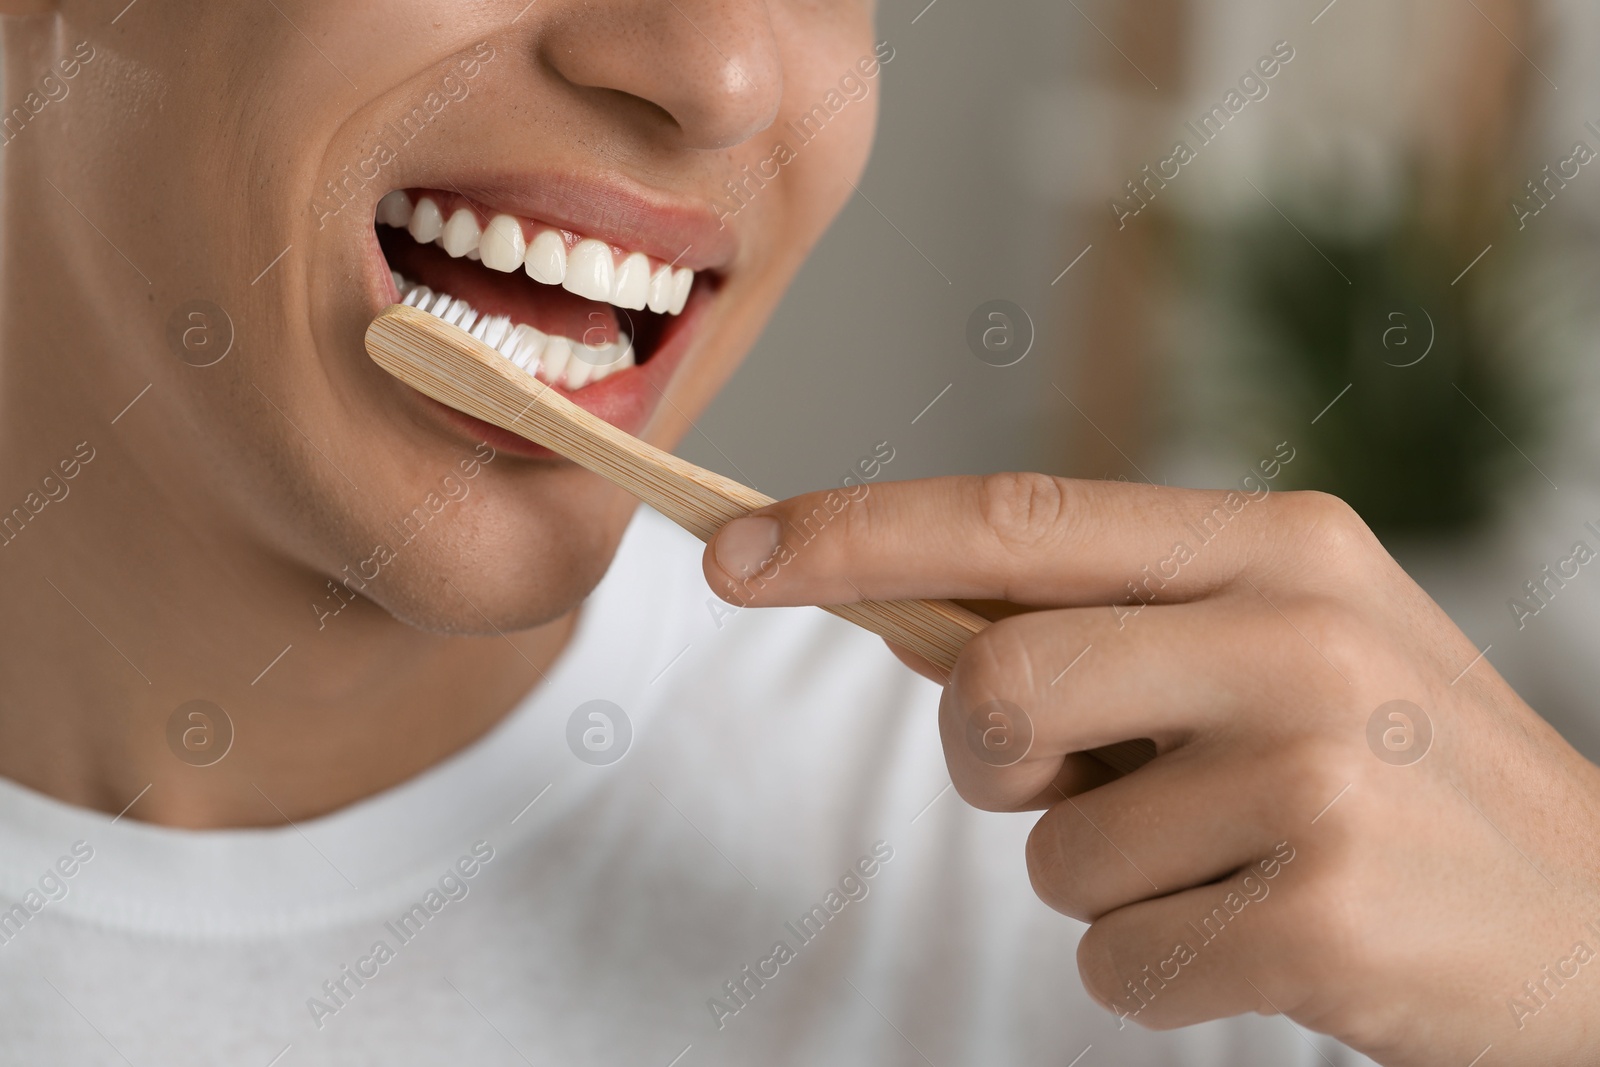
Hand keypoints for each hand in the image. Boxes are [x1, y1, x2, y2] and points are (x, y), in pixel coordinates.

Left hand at [703, 472, 1599, 1064]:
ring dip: (1106, 881)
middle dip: (990, 764)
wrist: (1599, 922)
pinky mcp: (1321, 913)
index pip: (1015, 520)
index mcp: (1272, 546)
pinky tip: (1269, 940)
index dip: (856, 533)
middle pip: (996, 689)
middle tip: (1073, 785)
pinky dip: (1155, 971)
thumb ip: (1114, 624)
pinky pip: (1115, 960)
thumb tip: (913, 619)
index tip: (734, 551)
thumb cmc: (1397, 771)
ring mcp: (1314, 773)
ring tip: (1234, 866)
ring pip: (1049, 851)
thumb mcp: (1283, 645)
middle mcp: (1294, 634)